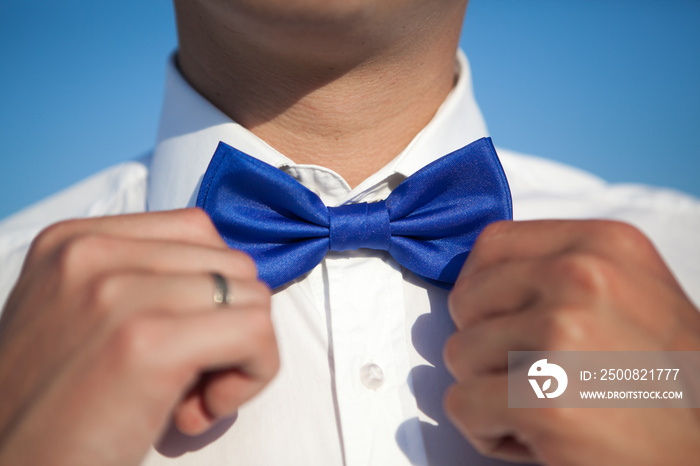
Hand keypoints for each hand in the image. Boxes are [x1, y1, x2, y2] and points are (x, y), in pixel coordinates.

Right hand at [0, 209, 278, 465]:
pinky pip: (256, 333)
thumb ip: (141, 282)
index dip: (211, 290)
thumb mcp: (79, 316)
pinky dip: (252, 375)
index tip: (186, 339)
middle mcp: (92, 254)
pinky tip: (202, 410)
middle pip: (232, 264)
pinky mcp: (148, 342)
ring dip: (241, 353)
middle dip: (230, 321)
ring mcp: (118, 294)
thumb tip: (227, 282)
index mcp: (75, 241)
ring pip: (252, 298)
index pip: (198, 231)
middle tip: (191, 376)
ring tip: (191, 395)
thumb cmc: (55, 407)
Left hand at [443, 220, 699, 464]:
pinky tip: (539, 438)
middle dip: (486, 345)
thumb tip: (481, 277)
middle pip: (466, 300)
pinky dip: (488, 431)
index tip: (504, 323)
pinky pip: (461, 406)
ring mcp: (563, 334)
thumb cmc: (664, 382)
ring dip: (490, 391)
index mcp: (603, 244)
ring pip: (458, 354)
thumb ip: (560, 274)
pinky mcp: (543, 398)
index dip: (482, 289)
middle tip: (537, 375)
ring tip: (547, 404)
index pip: (492, 244)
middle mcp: (582, 276)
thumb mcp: (630, 294)